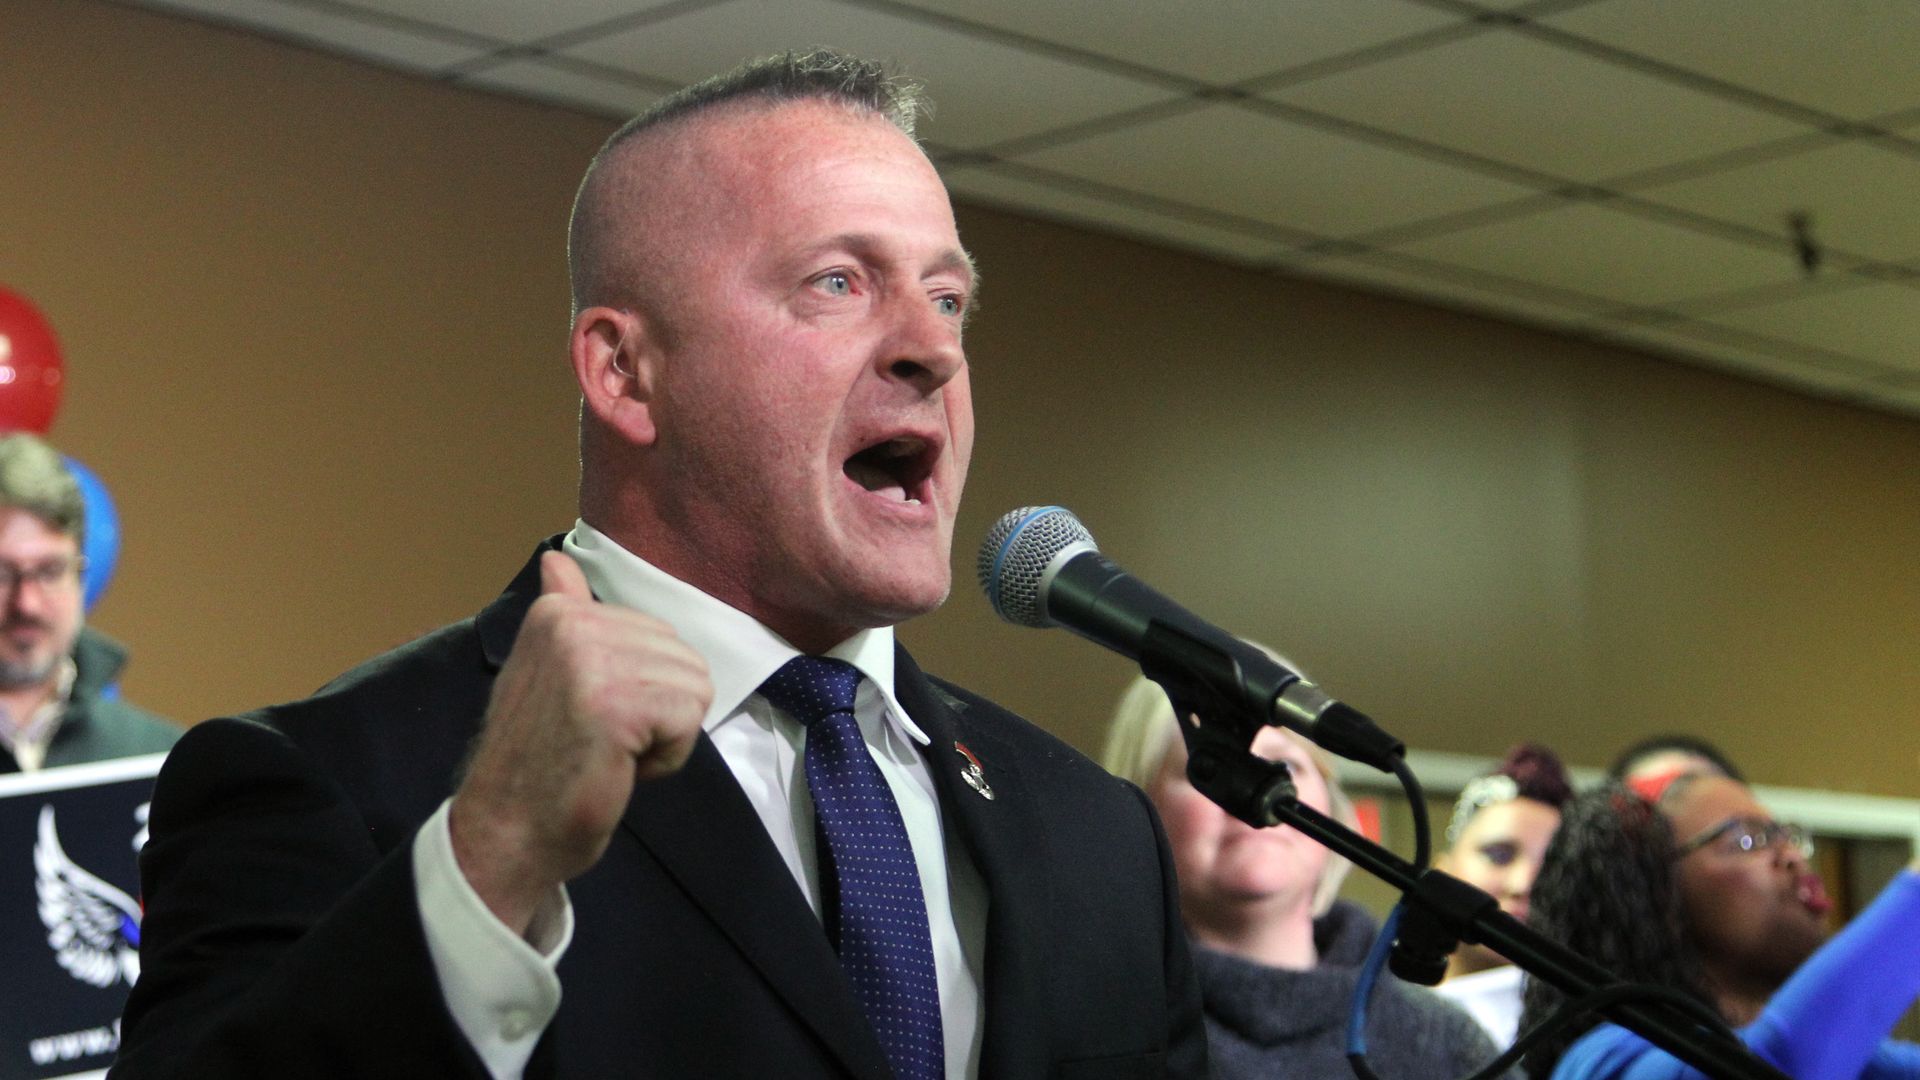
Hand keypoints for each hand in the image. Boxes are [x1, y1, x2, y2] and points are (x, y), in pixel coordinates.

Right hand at [449, 551, 710, 934]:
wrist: (506, 831)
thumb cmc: (535, 761)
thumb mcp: (543, 673)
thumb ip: (564, 614)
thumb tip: (559, 559)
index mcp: (556, 612)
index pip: (653, 633)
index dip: (638, 685)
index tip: (587, 715)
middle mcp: (573, 623)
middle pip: (681, 656)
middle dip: (658, 708)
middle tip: (602, 740)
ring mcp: (594, 661)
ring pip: (694, 685)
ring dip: (665, 734)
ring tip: (611, 753)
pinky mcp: (620, 704)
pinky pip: (690, 718)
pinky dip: (668, 756)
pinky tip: (622, 768)